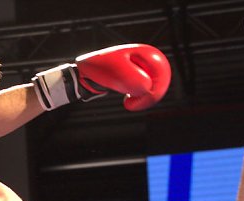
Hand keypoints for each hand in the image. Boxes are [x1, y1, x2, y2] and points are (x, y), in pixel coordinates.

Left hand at [33, 44, 170, 111]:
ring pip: (153, 86)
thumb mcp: (116, 73)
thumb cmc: (97, 70)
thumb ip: (135, 79)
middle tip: (135, 105)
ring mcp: (139, 69)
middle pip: (160, 78)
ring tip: (129, 104)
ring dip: (145, 97)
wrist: (82, 76)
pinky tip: (127, 101)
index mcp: (142, 52)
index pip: (162, 68)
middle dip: (152, 94)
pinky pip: (144, 90)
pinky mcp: (133, 79)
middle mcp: (143, 59)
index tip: (143, 96)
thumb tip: (147, 89)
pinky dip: (139, 98)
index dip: (158, 85)